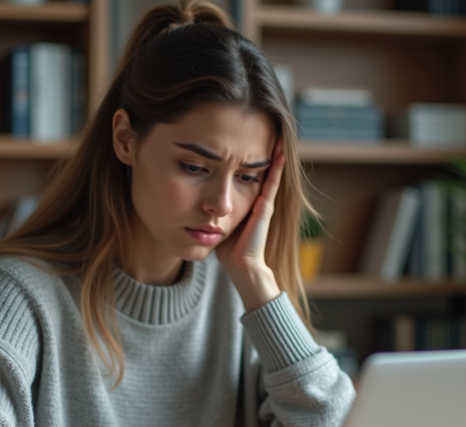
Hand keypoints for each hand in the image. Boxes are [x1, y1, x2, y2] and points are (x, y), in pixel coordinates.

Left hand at [214, 137, 284, 311]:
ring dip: (274, 150)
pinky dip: (276, 165)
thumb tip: (186, 194)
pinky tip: (279, 149)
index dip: (244, 152)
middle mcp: (257, 197)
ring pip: (270, 169)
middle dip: (259, 145)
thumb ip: (207, 205)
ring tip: (277, 128)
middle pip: (259, 165)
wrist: (241, 265)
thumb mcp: (215, 219)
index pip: (245, 169)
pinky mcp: (266, 207)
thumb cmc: (227, 247)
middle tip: (263, 122)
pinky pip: (272, 181)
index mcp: (245, 199)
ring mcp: (264, 201)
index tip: (239, 132)